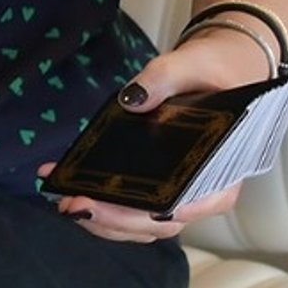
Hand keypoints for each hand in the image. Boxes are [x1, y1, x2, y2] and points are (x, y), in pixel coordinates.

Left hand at [39, 27, 269, 242]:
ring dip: (103, 220)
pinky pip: (131, 205)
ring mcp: (177, 192)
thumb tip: (132, 100)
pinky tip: (67, 185)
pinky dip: (101, 203)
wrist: (214, 73)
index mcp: (223, 169)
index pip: (197, 202)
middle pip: (160, 221)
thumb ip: (163, 78)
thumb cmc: (210, 73)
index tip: (136, 210)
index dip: (164, 211)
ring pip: (142, 222)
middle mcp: (202, 191)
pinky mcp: (155, 184)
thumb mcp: (190, 65)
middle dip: (117, 220)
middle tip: (76, 205)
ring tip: (64, 201)